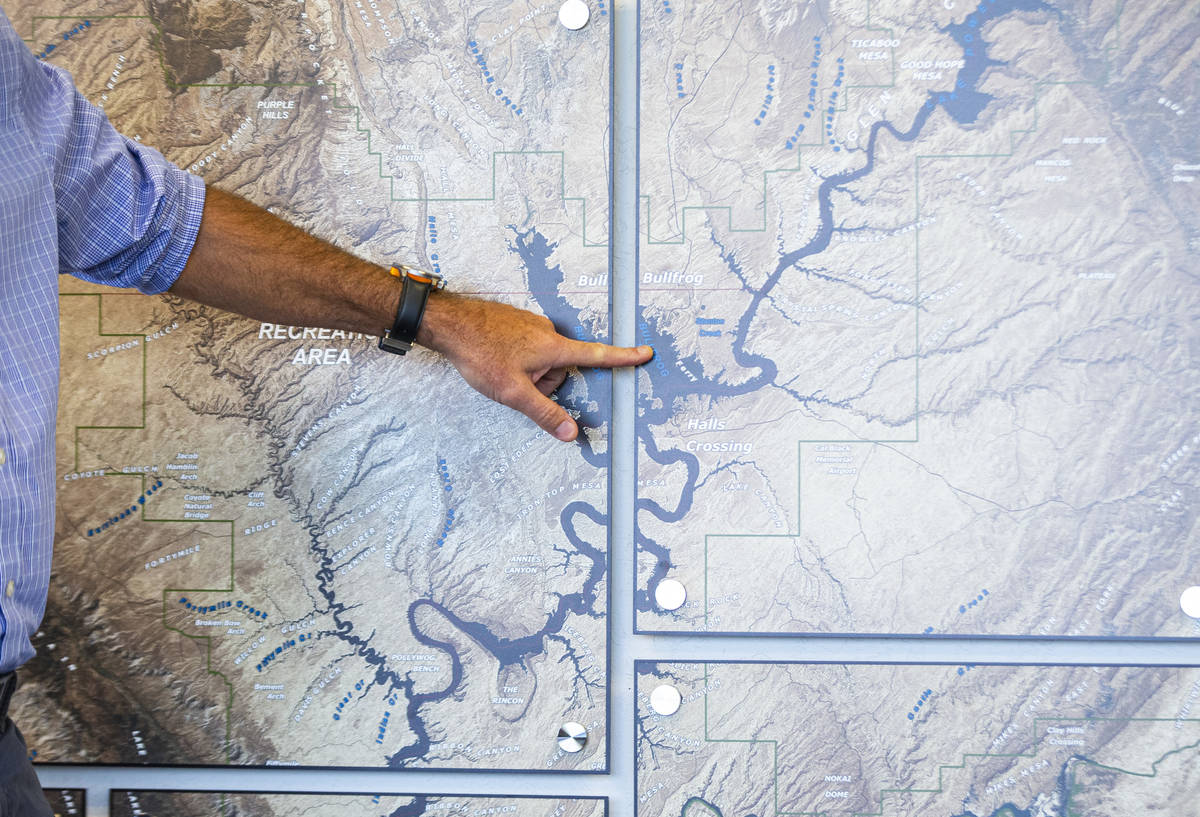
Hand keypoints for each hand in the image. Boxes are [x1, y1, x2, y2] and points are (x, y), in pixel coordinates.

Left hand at [417, 292, 652, 440]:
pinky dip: (516, 358)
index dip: (623, 358)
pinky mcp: (516, 321)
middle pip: (560, 367)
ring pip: (541, 358)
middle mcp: (547, 332)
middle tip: (515, 383)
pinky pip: (527, 347)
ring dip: (528, 370)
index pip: (596, 355)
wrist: (449, 322)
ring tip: (500, 368)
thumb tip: (570, 433)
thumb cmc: (480, 354)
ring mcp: (530, 324)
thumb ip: (544, 412)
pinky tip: (495, 358)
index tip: (645, 354)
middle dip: (544, 381)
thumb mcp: (512, 392)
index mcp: (553, 347)